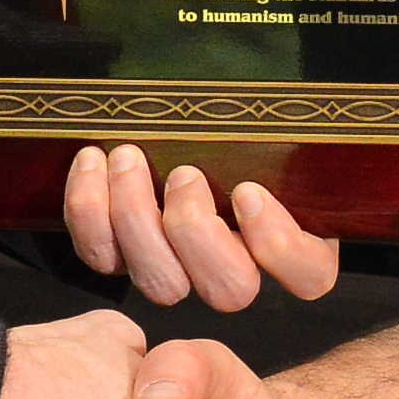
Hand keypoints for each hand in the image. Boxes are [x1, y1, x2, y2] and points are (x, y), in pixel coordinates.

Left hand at [59, 144, 340, 310]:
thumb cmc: (235, 121)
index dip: (278, 245)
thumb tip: (295, 109)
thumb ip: (286, 132)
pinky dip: (90, 212)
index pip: (308, 274)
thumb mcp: (272, 120)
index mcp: (295, 239)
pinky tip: (92, 162)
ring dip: (138, 219)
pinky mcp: (128, 258)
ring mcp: (181, 270)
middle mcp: (240, 266)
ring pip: (162, 284)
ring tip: (128, 158)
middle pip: (229, 289)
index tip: (248, 191)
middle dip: (196, 232)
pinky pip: (103, 258)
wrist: (171, 122)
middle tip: (183, 174)